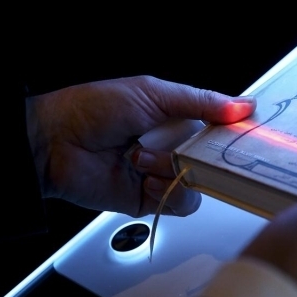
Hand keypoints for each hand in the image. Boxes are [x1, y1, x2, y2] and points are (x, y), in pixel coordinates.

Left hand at [26, 75, 255, 216]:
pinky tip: (146, 180)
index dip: (231, 132)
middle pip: (214, 160)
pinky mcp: (148, 199)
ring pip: (199, 184)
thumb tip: (243, 105)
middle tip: (184, 148)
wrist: (52, 144)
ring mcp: (160, 173)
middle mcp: (172, 145)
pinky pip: (178, 203)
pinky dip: (167, 193)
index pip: (218, 127)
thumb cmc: (93, 109)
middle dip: (202, 156)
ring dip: (175, 172)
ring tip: (144, 159)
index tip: (242, 134)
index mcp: (175, 116)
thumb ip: (200, 102)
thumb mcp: (152, 93)